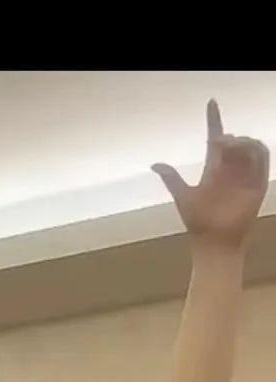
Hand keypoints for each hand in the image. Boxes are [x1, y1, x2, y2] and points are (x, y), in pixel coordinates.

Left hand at [153, 100, 268, 248]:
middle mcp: (230, 169)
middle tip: (216, 142)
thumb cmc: (198, 223)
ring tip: (227, 147)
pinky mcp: (257, 182)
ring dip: (241, 141)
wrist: (214, 242)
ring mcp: (245, 174)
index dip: (214, 120)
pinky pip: (262, 158)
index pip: (215, 139)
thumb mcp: (182, 197)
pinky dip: (255, 150)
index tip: (211, 103)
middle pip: (234, 140)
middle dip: (228, 136)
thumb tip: (154, 164)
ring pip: (249, 145)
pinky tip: (244, 151)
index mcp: (213, 169)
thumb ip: (172, 178)